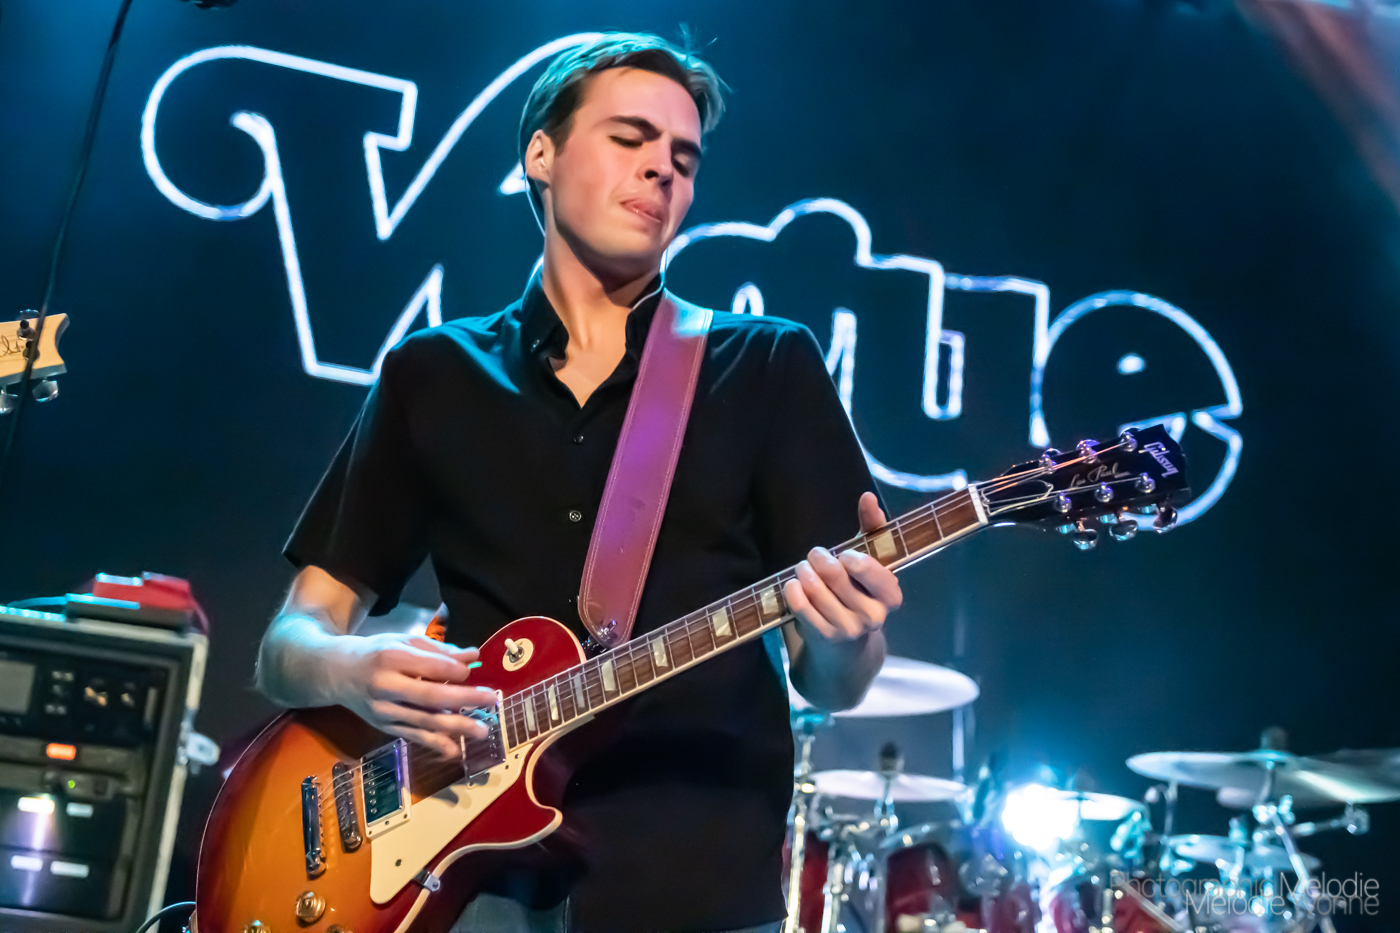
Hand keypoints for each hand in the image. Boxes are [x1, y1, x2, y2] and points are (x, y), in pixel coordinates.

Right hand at [326, 632, 495, 757]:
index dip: (455, 671)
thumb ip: (438, 650)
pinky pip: (413, 736)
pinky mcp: (383, 726)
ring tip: (482, 730)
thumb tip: (473, 656)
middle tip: (491, 700)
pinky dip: (434, 744)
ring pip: (424, 721)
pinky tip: (455, 750)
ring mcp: (384, 710)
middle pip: (430, 696)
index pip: (431, 666)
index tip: (473, 672)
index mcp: (392, 657)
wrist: (337, 673)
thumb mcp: (404, 641)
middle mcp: (386, 686)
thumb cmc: (376, 652)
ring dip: (456, 726)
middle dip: (464, 699)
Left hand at [783, 492, 902, 641]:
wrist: (844, 645)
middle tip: (815, 556)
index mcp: (891, 596)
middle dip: (820, 558)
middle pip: (836, 574)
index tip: (844, 555)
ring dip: (803, 571)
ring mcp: (849, 629)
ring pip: (815, 588)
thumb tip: (867, 497)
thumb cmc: (857, 591)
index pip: (871, 570)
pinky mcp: (824, 637)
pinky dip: (793, 590)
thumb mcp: (869, 561)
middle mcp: (874, 616)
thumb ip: (872, 528)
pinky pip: (800, 605)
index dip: (853, 559)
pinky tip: (793, 584)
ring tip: (803, 569)